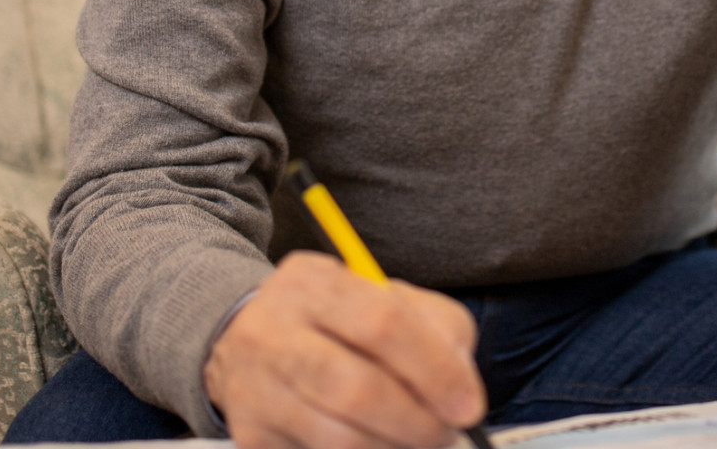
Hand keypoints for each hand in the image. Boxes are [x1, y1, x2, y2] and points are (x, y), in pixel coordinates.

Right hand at [204, 251, 486, 448]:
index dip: (435, 371)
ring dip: (391, 448)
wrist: (248, 338)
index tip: (467, 406)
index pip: (383, 324)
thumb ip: (437, 328)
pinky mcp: (249, 434)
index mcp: (313, 283)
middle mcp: (273, 331)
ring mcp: (254, 386)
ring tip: (413, 441)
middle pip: (356, 389)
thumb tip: (462, 389)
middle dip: (416, 423)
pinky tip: (375, 444)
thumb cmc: (335, 321)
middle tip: (444, 434)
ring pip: (337, 438)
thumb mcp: (387, 298)